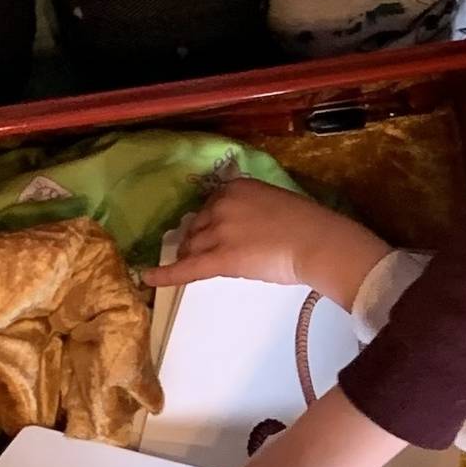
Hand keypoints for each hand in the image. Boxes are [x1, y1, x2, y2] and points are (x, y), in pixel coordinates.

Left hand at [143, 179, 388, 305]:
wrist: (317, 241)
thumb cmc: (309, 224)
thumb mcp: (277, 202)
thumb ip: (255, 208)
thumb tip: (246, 226)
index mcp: (236, 187)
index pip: (210, 206)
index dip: (210, 223)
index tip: (214, 232)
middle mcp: (221, 205)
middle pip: (197, 227)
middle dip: (199, 240)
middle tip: (207, 253)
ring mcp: (218, 231)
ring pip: (192, 247)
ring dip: (191, 256)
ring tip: (190, 266)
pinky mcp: (219, 258)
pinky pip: (186, 267)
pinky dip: (164, 274)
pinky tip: (147, 279)